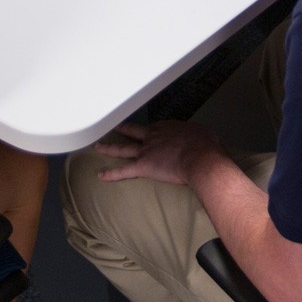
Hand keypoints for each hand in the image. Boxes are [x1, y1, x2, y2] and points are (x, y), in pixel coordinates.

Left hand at [93, 121, 224, 186]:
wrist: (199, 158)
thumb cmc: (204, 145)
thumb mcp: (201, 132)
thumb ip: (193, 135)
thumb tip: (196, 138)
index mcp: (166, 127)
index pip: (153, 128)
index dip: (149, 131)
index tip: (148, 132)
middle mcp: (152, 136)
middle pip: (133, 131)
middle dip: (122, 129)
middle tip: (112, 126)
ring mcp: (145, 150)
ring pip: (123, 148)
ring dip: (109, 147)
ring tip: (98, 146)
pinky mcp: (142, 166)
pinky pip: (123, 171)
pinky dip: (111, 173)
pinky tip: (100, 175)